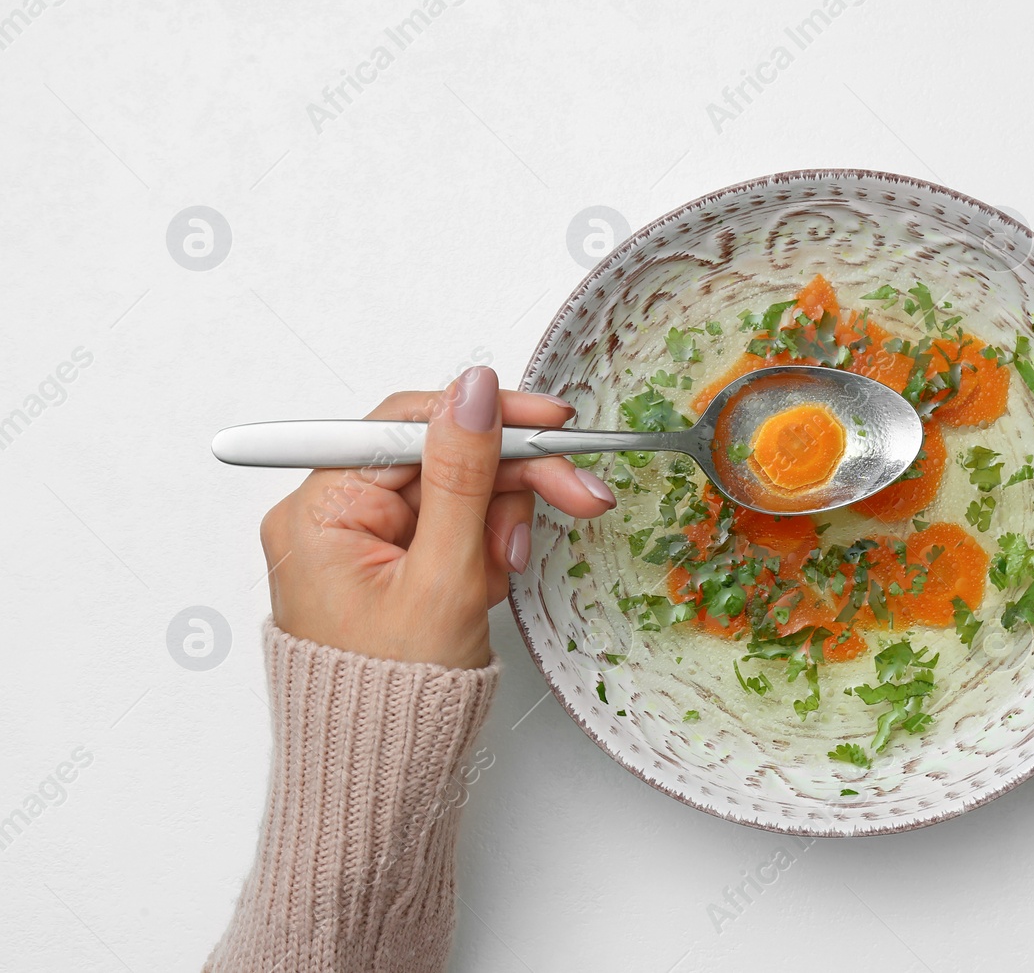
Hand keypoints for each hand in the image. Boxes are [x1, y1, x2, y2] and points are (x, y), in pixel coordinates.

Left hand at [259, 367, 617, 668]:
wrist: (382, 777)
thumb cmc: (393, 698)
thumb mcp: (444, 577)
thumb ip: (464, 475)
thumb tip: (474, 389)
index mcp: (320, 511)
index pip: (412, 424)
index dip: (490, 419)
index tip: (552, 425)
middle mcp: (331, 515)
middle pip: (441, 456)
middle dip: (507, 483)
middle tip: (580, 496)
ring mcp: (360, 540)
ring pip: (456, 490)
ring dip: (497, 525)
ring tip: (500, 575)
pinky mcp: (388, 562)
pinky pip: (450, 526)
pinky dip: (482, 548)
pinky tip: (487, 581)